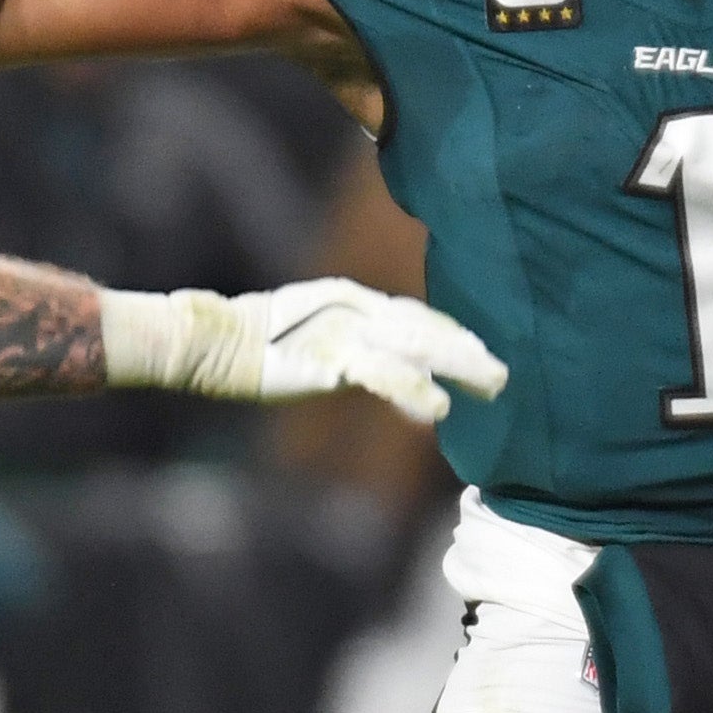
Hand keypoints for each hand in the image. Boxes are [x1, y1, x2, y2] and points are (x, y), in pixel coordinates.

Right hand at [105, 278, 508, 423]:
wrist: (212, 343)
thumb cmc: (255, 349)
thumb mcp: (311, 346)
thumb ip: (347, 352)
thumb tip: (378, 372)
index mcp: (352, 303)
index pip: (415, 318)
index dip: (451, 335)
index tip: (479, 353)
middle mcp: (356, 310)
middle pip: (426, 329)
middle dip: (466, 352)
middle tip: (501, 375)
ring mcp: (346, 331)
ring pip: (418, 347)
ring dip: (458, 367)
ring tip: (490, 386)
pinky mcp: (332, 356)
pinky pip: (384, 374)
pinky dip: (414, 390)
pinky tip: (439, 410)